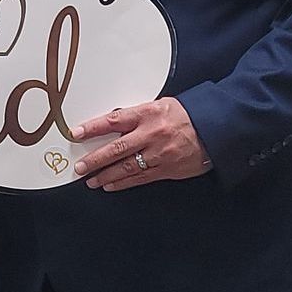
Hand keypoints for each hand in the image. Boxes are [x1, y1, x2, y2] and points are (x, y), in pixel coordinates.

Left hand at [70, 97, 210, 190]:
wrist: (215, 129)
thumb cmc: (187, 115)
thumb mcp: (161, 105)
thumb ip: (137, 115)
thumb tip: (113, 122)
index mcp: (148, 114)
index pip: (114, 120)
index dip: (92, 128)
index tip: (76, 133)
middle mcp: (152, 134)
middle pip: (117, 148)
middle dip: (95, 159)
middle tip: (80, 167)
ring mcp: (159, 154)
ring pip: (126, 167)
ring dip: (106, 175)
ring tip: (91, 180)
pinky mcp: (166, 169)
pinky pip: (140, 178)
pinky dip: (123, 183)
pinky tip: (110, 186)